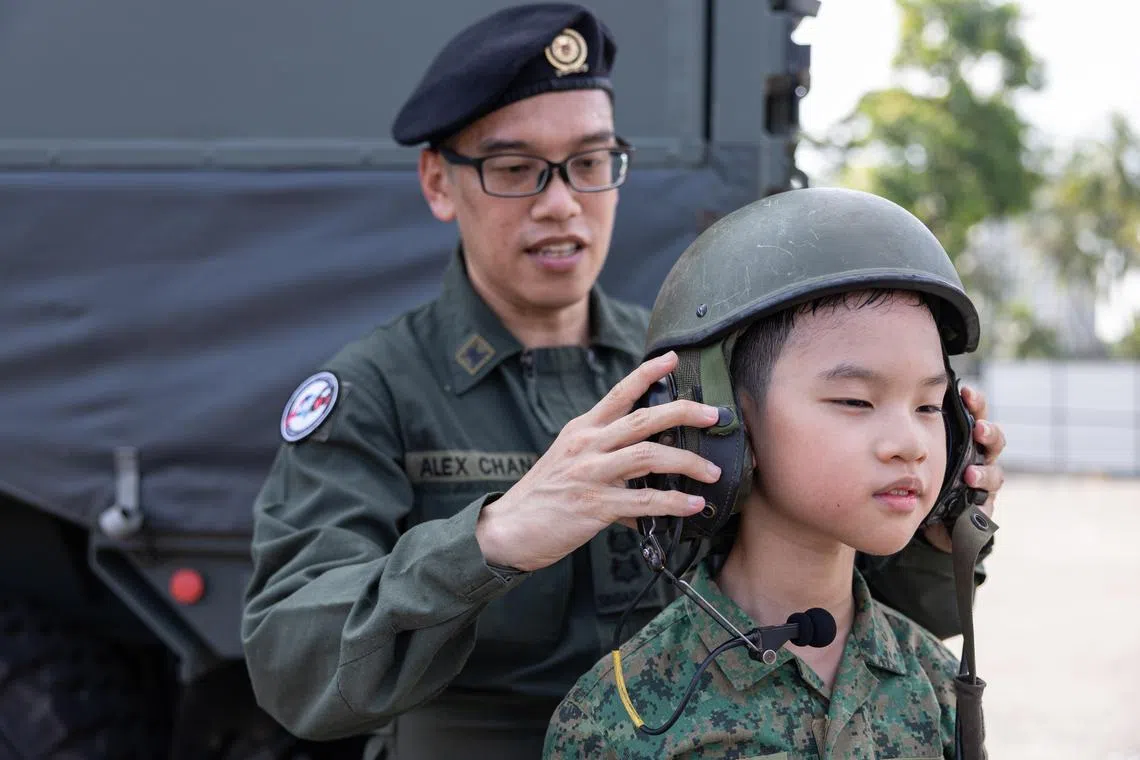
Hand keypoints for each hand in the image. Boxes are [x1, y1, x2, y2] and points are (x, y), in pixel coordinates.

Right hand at [475, 351, 721, 571]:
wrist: (508, 529)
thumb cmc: (542, 497)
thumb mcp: (570, 463)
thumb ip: (605, 458)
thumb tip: (647, 474)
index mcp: (582, 430)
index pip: (620, 393)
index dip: (648, 373)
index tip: (674, 358)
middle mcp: (587, 445)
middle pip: (644, 418)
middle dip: (685, 412)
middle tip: (715, 414)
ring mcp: (591, 473)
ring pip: (650, 456)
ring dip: (688, 462)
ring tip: (712, 471)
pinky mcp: (594, 504)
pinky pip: (644, 501)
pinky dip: (674, 502)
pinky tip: (693, 505)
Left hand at [923, 383, 1006, 551]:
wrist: (924, 518)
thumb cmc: (922, 477)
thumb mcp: (917, 453)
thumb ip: (913, 432)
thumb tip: (899, 401)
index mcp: (965, 439)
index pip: (976, 415)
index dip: (975, 403)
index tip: (966, 393)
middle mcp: (978, 458)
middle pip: (993, 440)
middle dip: (989, 433)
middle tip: (979, 430)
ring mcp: (983, 483)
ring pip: (995, 474)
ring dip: (984, 473)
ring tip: (970, 474)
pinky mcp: (983, 508)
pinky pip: (987, 506)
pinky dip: (982, 505)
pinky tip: (974, 506)